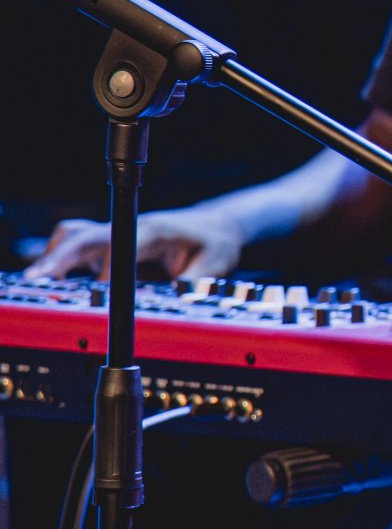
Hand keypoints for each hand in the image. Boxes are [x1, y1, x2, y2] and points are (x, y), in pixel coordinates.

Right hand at [25, 207, 247, 280]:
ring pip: (76, 236)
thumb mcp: (215, 266)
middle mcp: (131, 229)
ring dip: (56, 255)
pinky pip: (78, 246)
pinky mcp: (112, 243)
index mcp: (155, 232)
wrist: (215, 226)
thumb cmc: (214, 243)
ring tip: (38, 281)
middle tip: (39, 278)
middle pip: (87, 235)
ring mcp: (118, 234)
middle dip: (61, 256)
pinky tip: (50, 279)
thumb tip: (178, 302)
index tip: (93, 286)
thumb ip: (194, 284)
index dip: (105, 265)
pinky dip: (61, 259)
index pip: (122, 245)